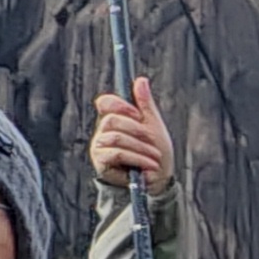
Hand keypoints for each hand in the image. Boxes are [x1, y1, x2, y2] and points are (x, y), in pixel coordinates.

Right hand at [91, 75, 171, 189]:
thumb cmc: (155, 151)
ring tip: (155, 157)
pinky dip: (137, 158)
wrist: (158, 179)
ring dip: (141, 147)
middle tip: (152, 140)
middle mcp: (103, 130)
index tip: (138, 115)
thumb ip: (145, 104)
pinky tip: (150, 165)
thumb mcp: (153, 125)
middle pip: (112, 120)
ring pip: (116, 138)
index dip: (120, 105)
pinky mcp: (101, 162)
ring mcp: (100, 146)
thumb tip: (141, 80)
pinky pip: (116, 153)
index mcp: (114, 118)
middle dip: (137, 130)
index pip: (105, 102)